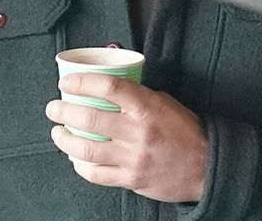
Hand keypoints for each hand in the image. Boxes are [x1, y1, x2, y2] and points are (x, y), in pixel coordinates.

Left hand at [44, 73, 208, 202]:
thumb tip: (105, 88)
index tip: (66, 82)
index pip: (107, 87)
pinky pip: (97, 174)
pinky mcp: (132, 179)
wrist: (208, 167)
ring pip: (87, 149)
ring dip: (65, 140)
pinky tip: (74, 158)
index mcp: (146, 107)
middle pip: (89, 118)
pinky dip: (81, 166)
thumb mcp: (164, 103)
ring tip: (57, 132)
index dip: (81, 82)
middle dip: (63, 111)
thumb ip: (136, 96)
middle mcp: (138, 132)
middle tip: (53, 108)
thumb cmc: (185, 131)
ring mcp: (134, 158)